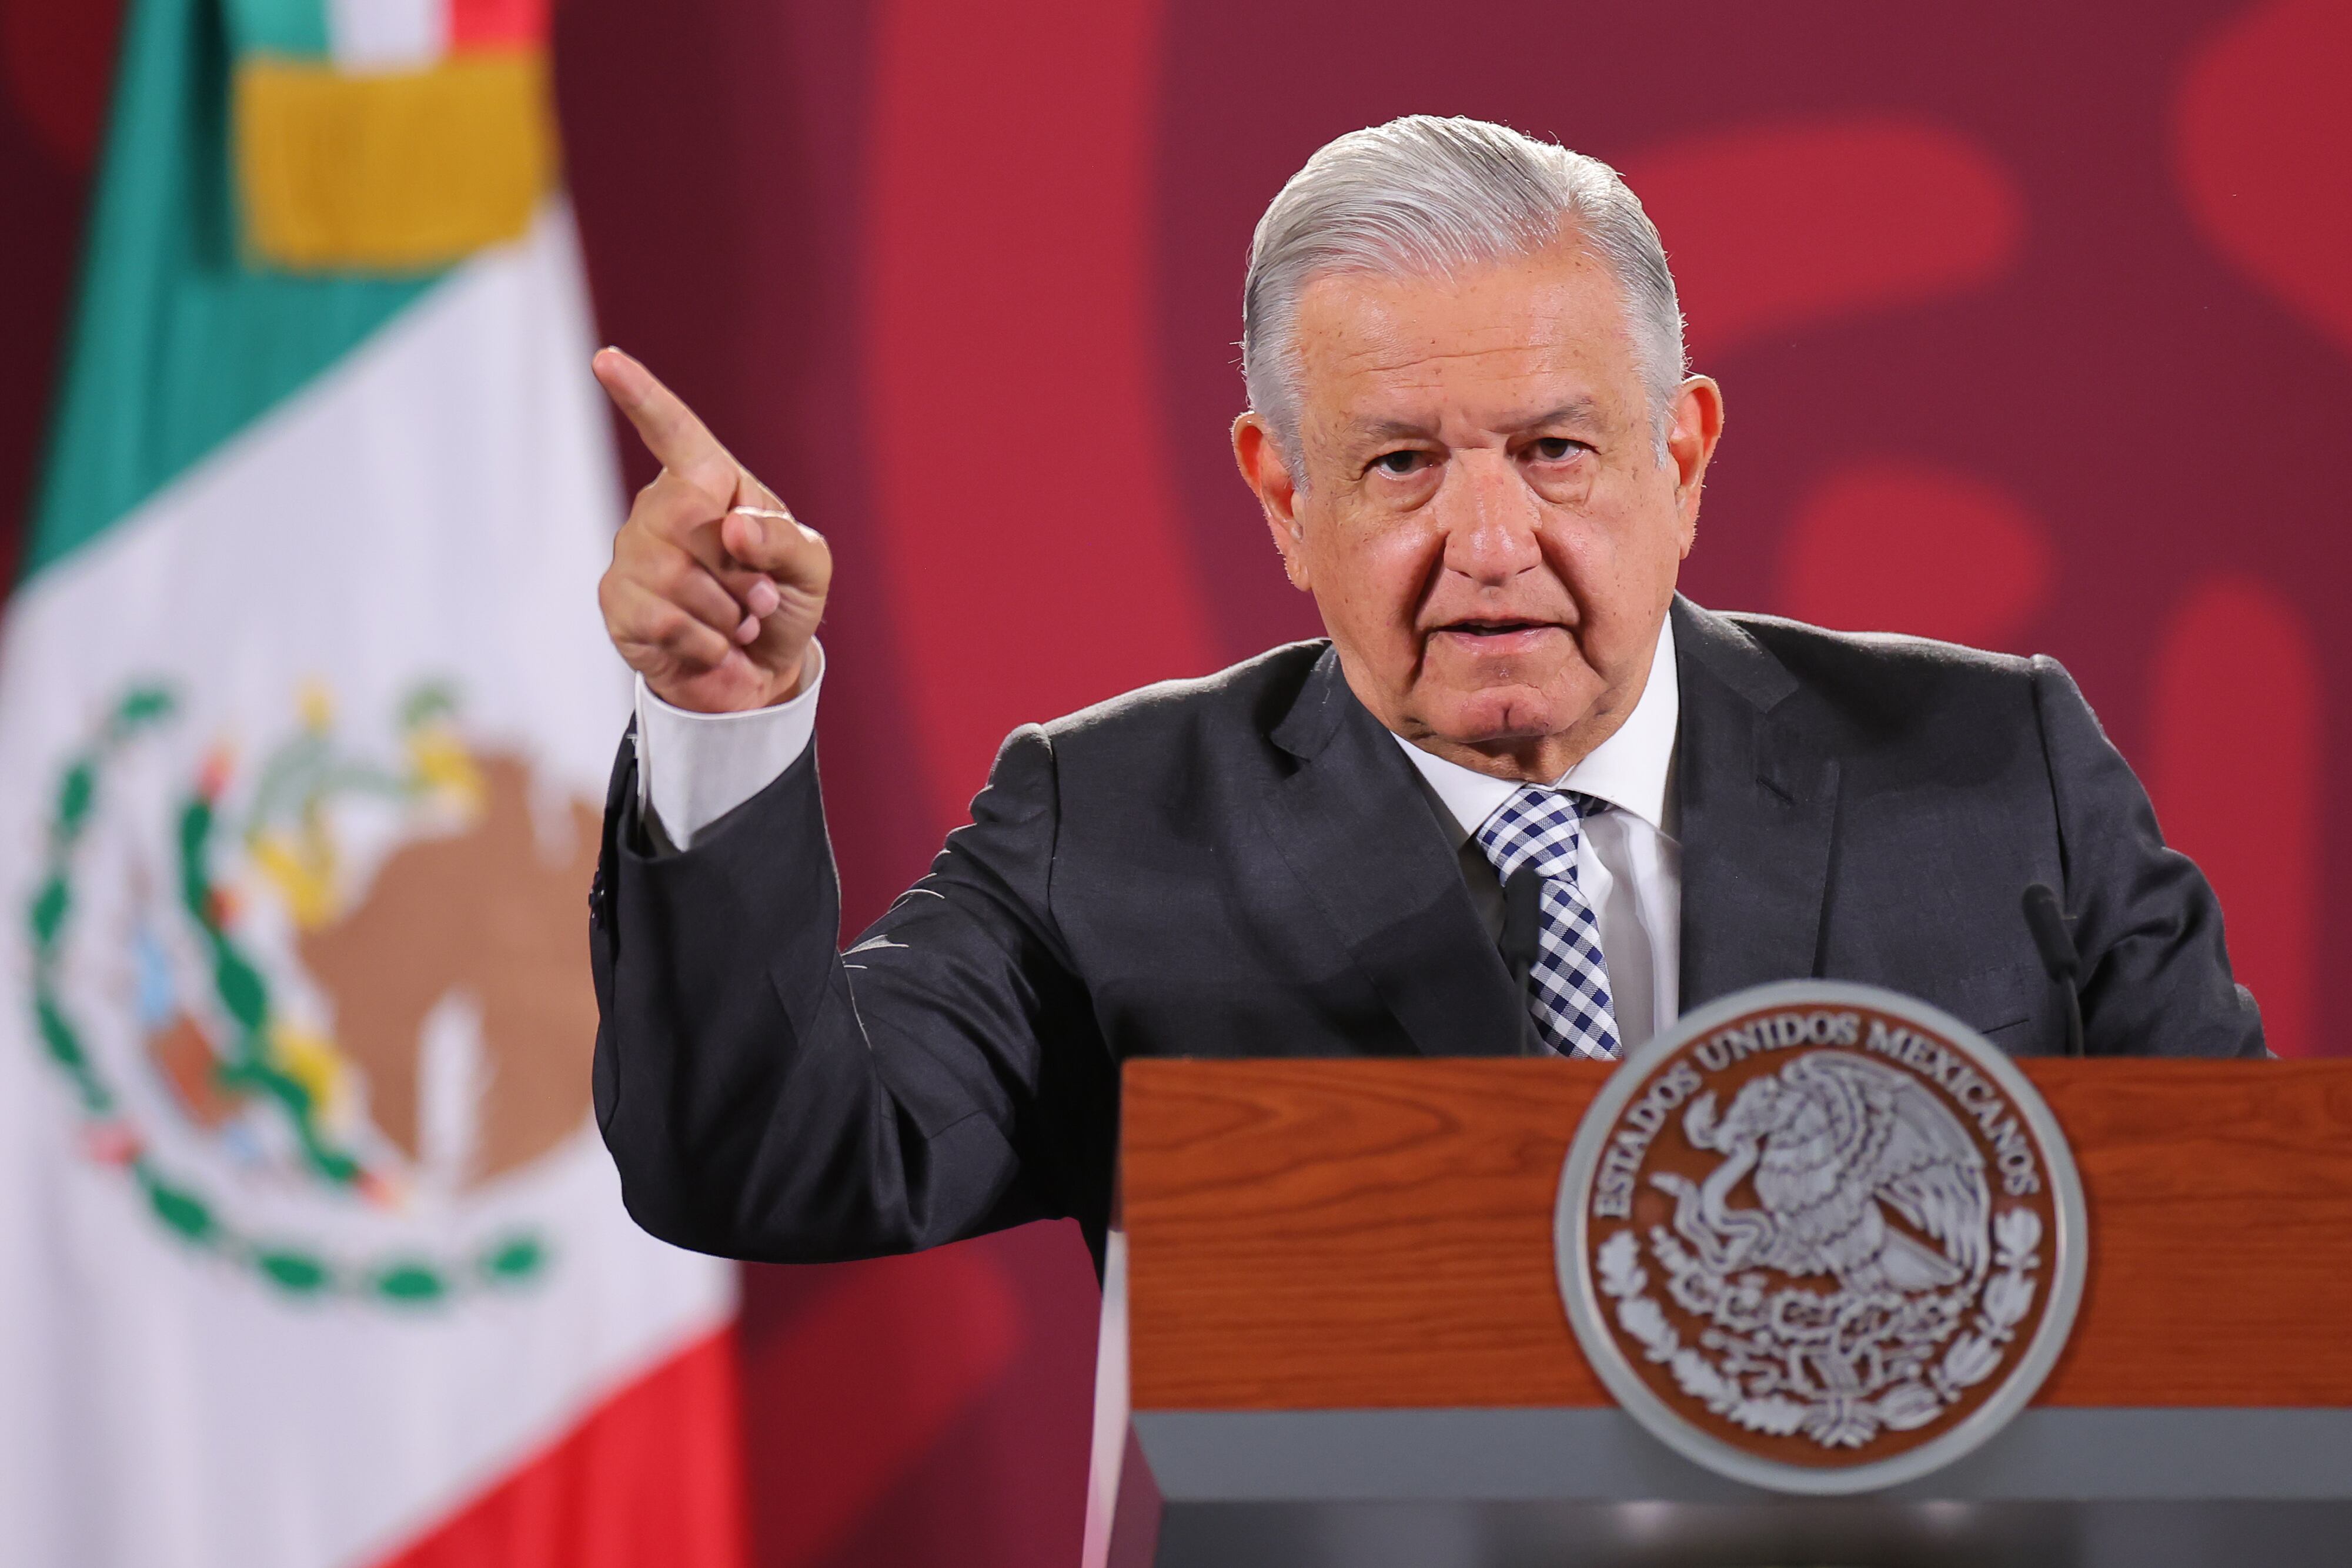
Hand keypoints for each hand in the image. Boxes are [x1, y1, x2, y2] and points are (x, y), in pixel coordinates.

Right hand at [592, 348, 830, 712]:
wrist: (759, 676)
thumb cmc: (781, 603)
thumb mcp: (809, 567)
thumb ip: (784, 540)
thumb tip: (731, 525)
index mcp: (710, 483)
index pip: (672, 431)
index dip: (641, 396)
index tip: (605, 360)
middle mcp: (660, 510)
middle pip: (687, 515)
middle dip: (739, 568)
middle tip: (758, 596)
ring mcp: (632, 556)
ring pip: (676, 574)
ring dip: (728, 612)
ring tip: (735, 623)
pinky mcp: (618, 605)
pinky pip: (664, 620)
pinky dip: (707, 643)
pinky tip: (712, 645)